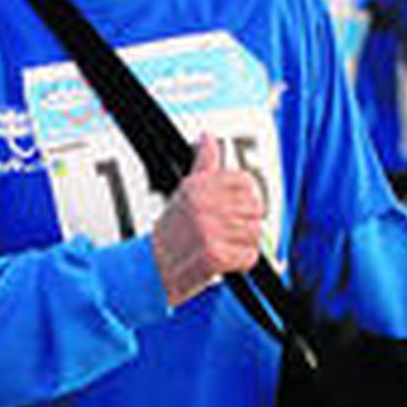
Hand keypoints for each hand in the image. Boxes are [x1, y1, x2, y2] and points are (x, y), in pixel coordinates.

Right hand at [150, 135, 265, 306]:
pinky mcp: (214, 257)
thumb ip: (203, 163)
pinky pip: (249, 257)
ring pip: (255, 234)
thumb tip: (207, 138)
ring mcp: (208, 231)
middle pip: (255, 208)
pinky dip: (241, 264)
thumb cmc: (171, 232)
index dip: (246, 197)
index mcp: (198, 186)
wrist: (151, 268)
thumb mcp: (185, 190)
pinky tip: (225, 262)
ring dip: (244, 245)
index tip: (235, 209)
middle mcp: (203, 206)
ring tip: (224, 247)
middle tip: (227, 233)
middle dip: (246, 223)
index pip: (246, 181)